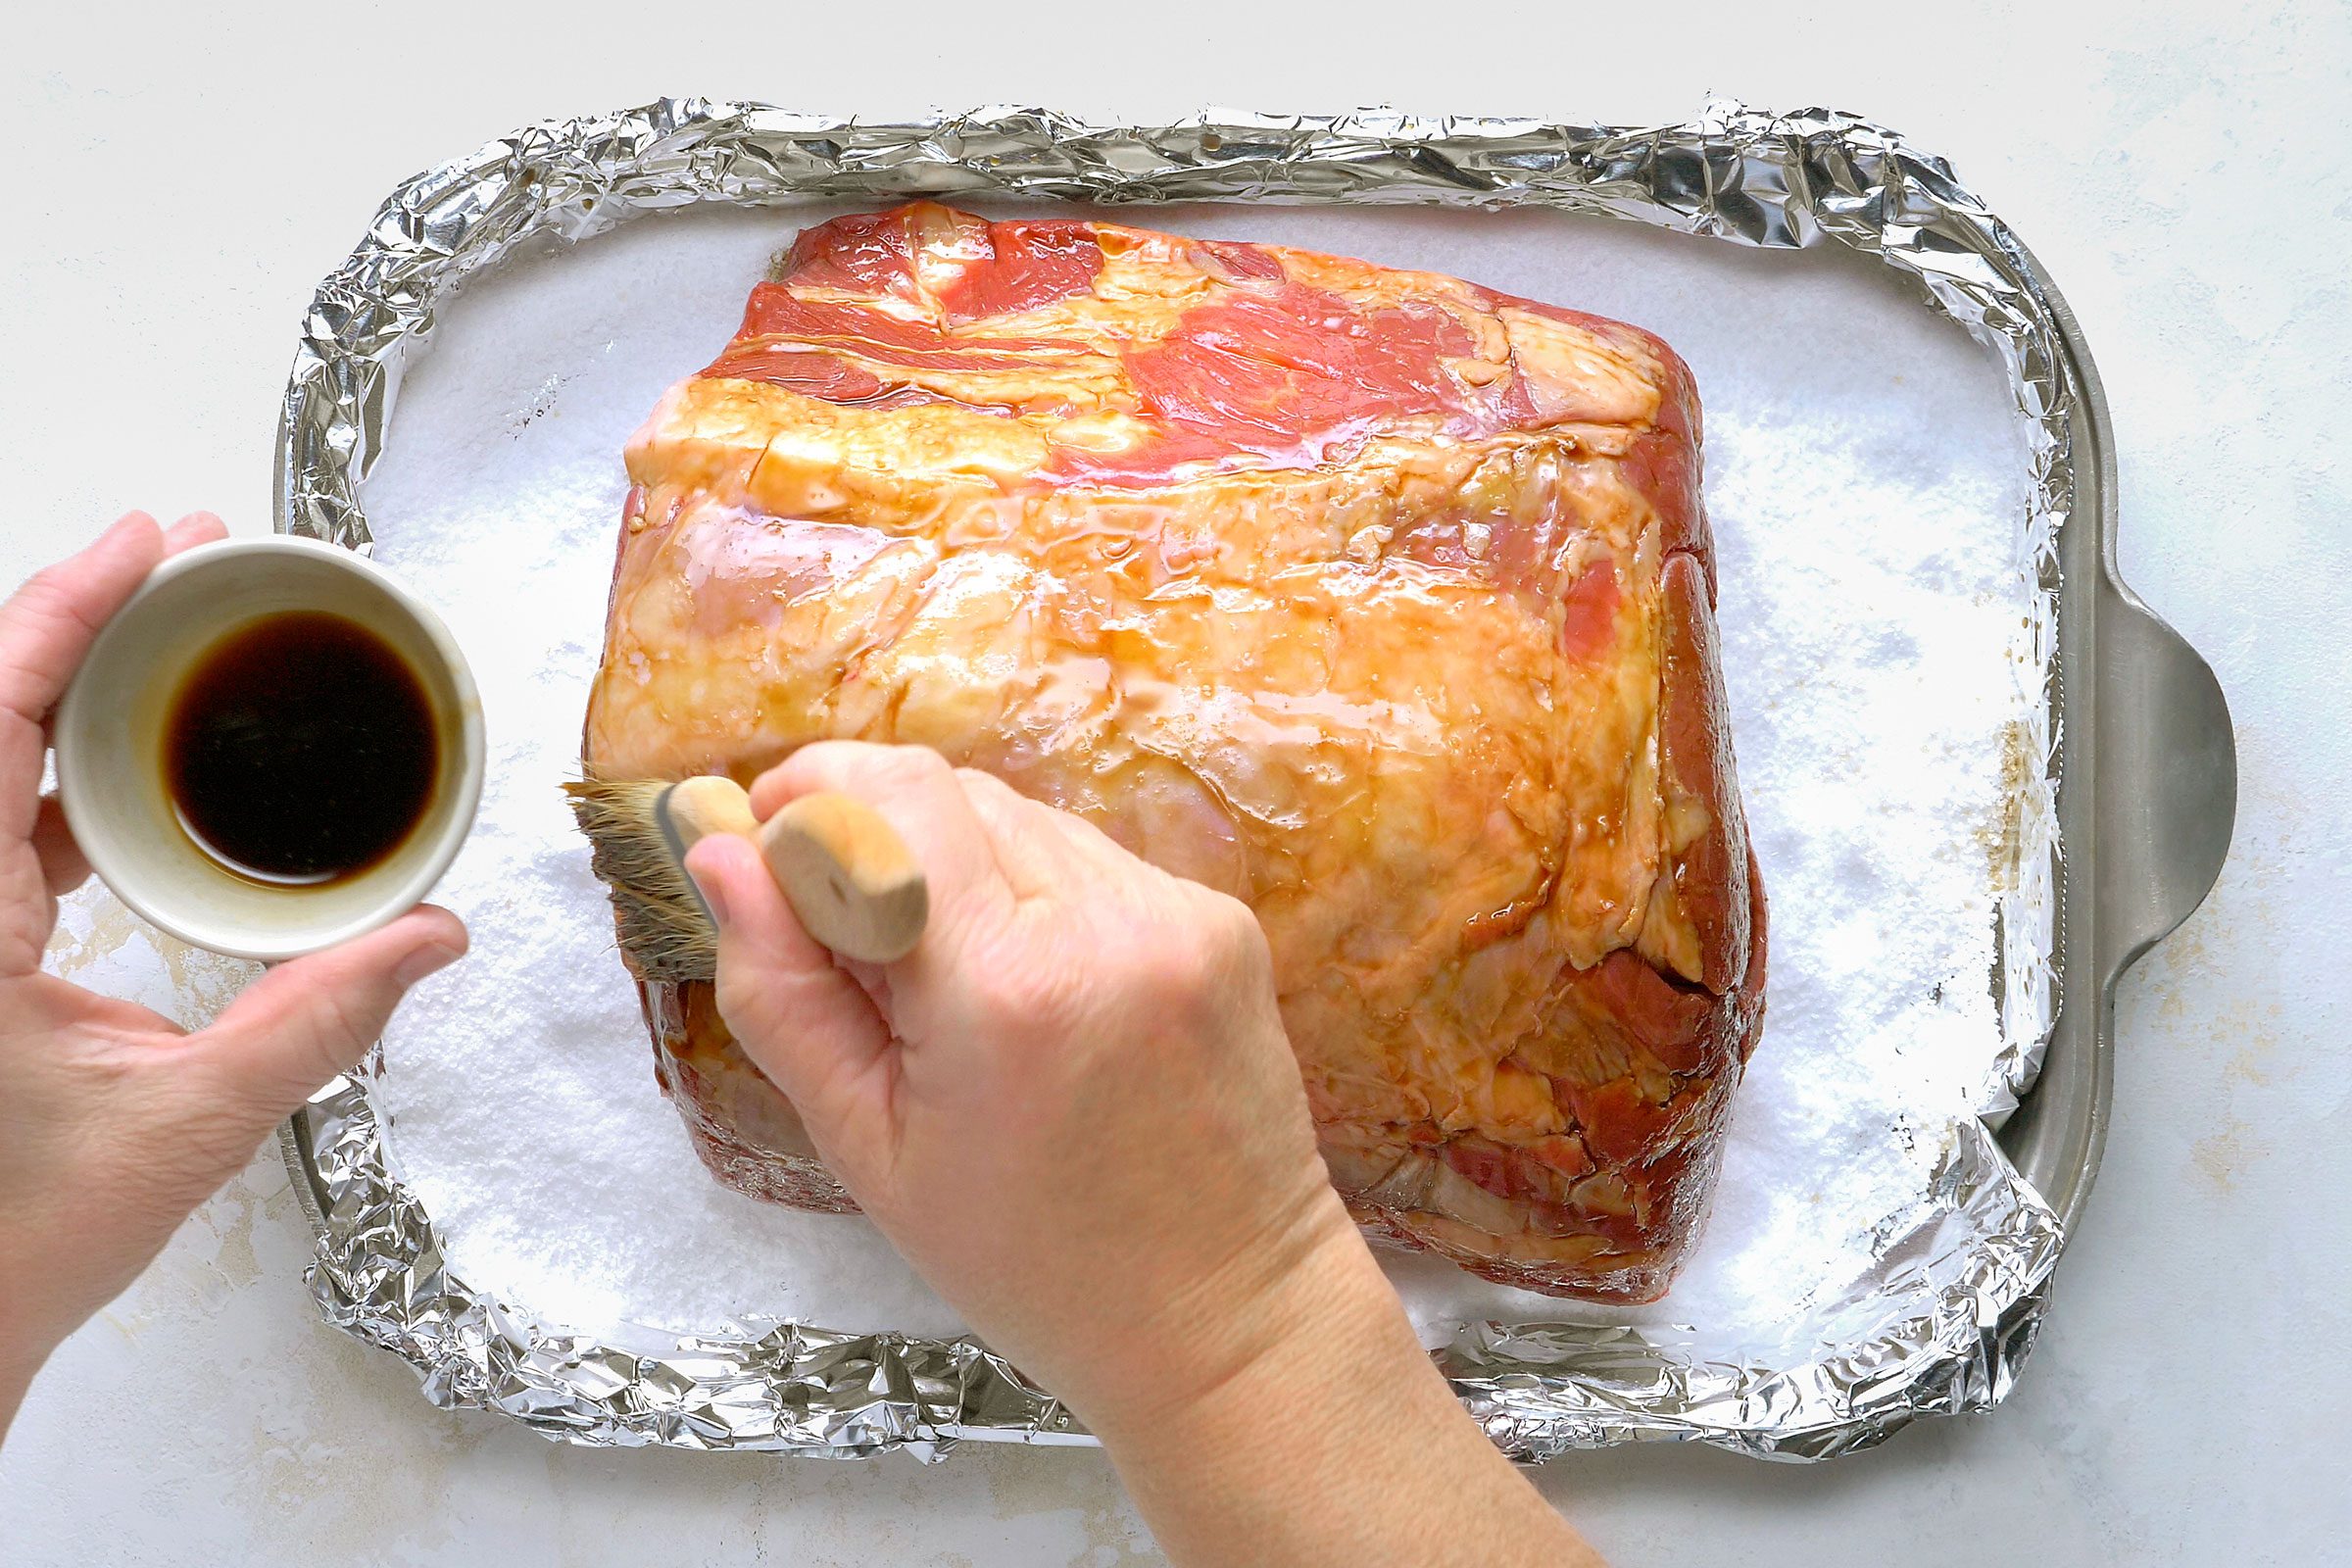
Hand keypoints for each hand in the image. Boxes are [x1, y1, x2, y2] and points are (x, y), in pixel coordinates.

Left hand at [0, 514, 467, 1432]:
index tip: (148, 546)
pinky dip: (59, 765)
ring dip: (71, 683)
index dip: (64, 612)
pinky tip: (127, 757)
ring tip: (171, 631)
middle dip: (85, 618)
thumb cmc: (22, 1240)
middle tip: (186, 561)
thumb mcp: (191, 1122)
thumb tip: (435, 938)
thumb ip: (319, 1020)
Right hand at [683, 740, 1358, 1425]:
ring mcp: (1176, 912)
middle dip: (871, 834)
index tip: (763, 843)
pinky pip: (1092, 860)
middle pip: (951, 792)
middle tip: (840, 933)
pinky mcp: (1220, 918)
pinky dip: (1036, 897)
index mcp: (1004, 987)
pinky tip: (1034, 995)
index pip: (890, 796)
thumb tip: (721, 855)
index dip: (808, 795)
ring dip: (956, 867)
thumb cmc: (1033, 1260)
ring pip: (1022, 817)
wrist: (1223, 1313)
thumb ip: (782, 990)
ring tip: (946, 985)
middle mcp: (1104, 923)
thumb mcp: (868, 1147)